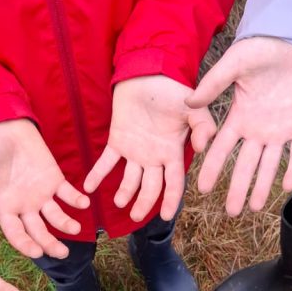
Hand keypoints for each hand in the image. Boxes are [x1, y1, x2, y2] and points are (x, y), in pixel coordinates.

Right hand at [0, 119, 89, 258]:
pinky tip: (84, 203)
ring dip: (66, 225)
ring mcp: (41, 194)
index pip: (16, 234)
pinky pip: (68, 193)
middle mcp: (24, 206)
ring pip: (56, 217)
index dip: (26, 245)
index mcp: (4, 208)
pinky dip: (77, 199)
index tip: (36, 253)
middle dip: (50, 245)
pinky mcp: (54, 179)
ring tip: (74, 228)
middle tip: (62, 253)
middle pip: (39, 233)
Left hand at [84, 77, 211, 221]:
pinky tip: (88, 187)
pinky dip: (97, 175)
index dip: (170, 200)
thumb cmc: (174, 91)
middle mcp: (154, 157)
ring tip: (119, 202)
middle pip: (150, 187)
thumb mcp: (193, 108)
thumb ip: (203, 127)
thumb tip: (203, 146)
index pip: (173, 182)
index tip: (165, 216)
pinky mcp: (117, 141)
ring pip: (130, 180)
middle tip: (135, 216)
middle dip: (144, 203)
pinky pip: (106, 162)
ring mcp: (135, 151)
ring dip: (124, 192)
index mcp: (173, 152)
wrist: (149, 73)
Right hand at [187, 38, 291, 214]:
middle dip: (237, 188)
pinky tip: (286, 186)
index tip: (201, 189)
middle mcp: (258, 129)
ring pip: (269, 165)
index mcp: (239, 117)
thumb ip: (213, 83)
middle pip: (245, 165)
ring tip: (253, 207)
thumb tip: (188, 103)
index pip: (222, 149)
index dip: (212, 168)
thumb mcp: (234, 64)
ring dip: (261, 186)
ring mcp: (281, 130)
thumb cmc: (263, 49)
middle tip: (231, 212)